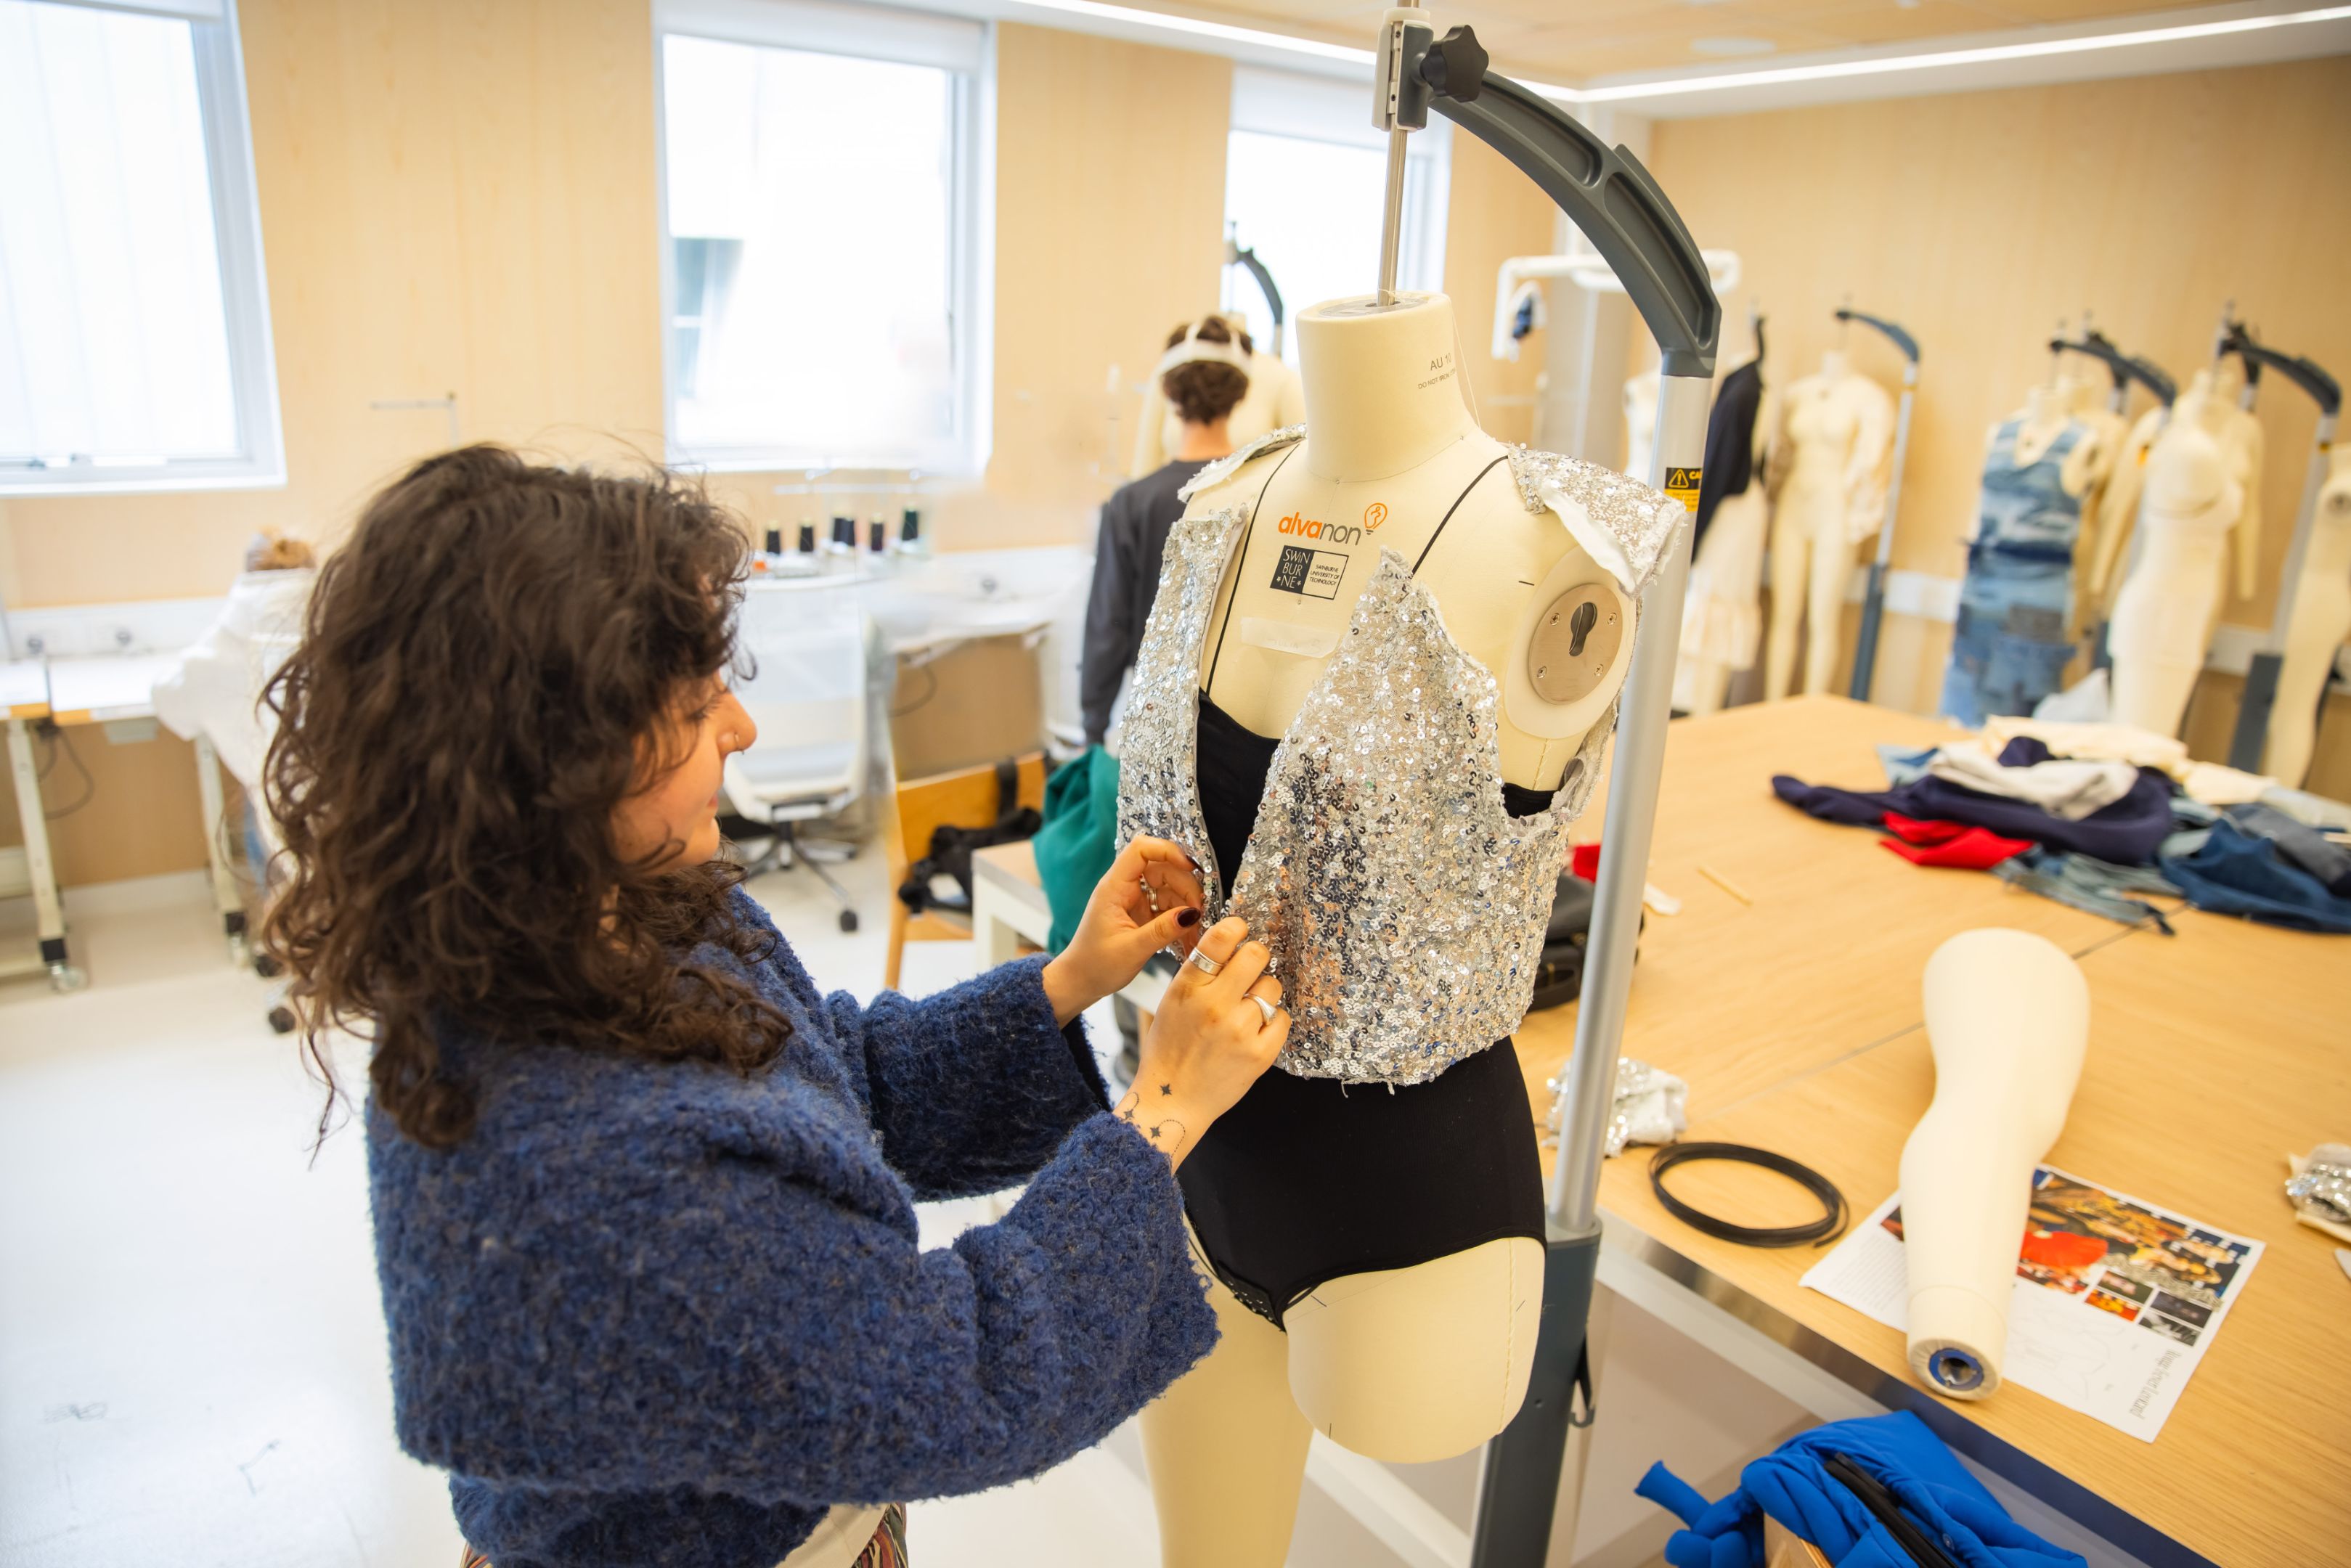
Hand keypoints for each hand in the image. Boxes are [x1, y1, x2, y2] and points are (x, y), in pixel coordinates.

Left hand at [1040, 836, 1205, 1024]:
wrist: (1080, 982)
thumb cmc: (1096, 966)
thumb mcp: (1132, 950)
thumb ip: (1162, 930)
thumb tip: (1193, 913)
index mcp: (1114, 888)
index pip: (1140, 850)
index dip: (1167, 851)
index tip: (1191, 868)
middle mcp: (1124, 888)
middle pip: (1161, 867)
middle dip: (1184, 884)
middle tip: (1198, 910)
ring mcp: (1133, 899)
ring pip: (1167, 885)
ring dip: (1185, 901)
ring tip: (1195, 926)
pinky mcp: (1141, 912)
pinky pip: (1166, 904)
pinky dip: (1180, 915)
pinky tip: (1188, 931)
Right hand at [1113, 916, 1287, 1168]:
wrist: (1171, 1101)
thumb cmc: (1168, 1051)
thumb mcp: (1168, 1003)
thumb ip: (1194, 974)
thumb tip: (1224, 944)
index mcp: (1187, 988)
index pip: (1220, 939)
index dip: (1236, 927)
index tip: (1240, 929)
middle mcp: (1214, 1005)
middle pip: (1256, 955)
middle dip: (1256, 957)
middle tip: (1250, 968)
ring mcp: (1240, 1030)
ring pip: (1272, 987)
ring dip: (1263, 993)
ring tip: (1247, 1008)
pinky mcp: (1260, 1053)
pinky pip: (1282, 1018)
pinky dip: (1272, 1021)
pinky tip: (1254, 1030)